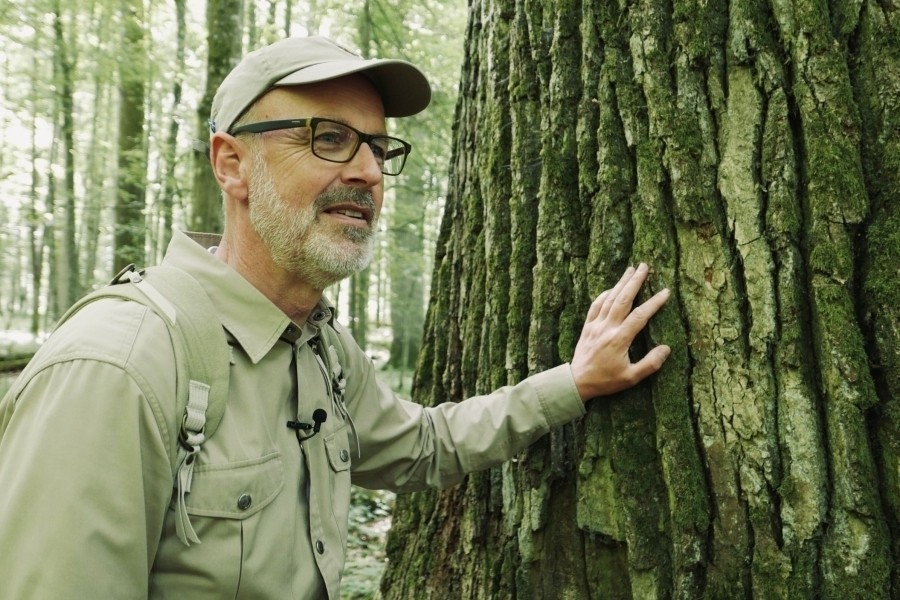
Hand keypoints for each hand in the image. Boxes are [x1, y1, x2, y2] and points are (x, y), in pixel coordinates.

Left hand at [570, 263, 670, 399]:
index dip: (654, 302)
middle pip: (623, 299)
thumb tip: (666, 348)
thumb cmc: (606, 381)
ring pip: (609, 298)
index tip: (665, 292)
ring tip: (631, 269)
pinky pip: (595, 305)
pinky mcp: (587, 326)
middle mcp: (607, 328)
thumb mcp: (631, 378)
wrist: (577, 382)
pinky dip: (604, 294)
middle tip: (645, 266)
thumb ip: (650, 364)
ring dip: (620, 282)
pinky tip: (612, 288)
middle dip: (635, 281)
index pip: (640, 316)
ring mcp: (595, 325)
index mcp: (619, 339)